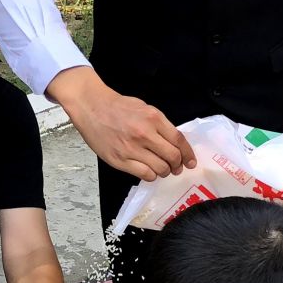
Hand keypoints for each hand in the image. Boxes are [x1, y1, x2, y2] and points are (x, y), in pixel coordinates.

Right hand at [58, 72, 193, 181]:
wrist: (92, 107)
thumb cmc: (118, 107)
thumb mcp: (145, 108)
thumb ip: (160, 125)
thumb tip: (175, 143)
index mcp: (153, 118)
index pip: (178, 140)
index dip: (188, 154)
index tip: (190, 162)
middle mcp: (144, 134)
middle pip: (172, 156)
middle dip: (177, 165)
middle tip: (176, 167)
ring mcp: (131, 149)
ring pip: (160, 168)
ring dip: (164, 171)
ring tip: (161, 169)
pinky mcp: (120, 160)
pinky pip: (144, 174)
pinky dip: (151, 175)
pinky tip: (148, 171)